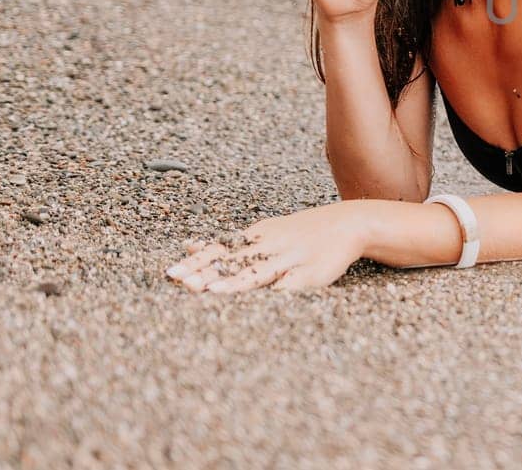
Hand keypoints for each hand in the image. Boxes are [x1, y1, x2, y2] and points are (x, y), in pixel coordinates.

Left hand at [165, 202, 370, 292]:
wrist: (349, 223)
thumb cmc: (301, 233)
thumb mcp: (264, 232)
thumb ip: (228, 243)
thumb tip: (188, 246)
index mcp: (258, 236)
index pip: (220, 248)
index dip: (196, 261)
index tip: (171, 273)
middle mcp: (271, 245)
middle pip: (233, 260)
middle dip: (207, 272)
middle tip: (181, 283)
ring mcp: (291, 258)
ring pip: (259, 270)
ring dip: (235, 282)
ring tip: (212, 291)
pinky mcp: (312, 273)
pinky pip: (291, 284)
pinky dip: (276, 290)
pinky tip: (264, 299)